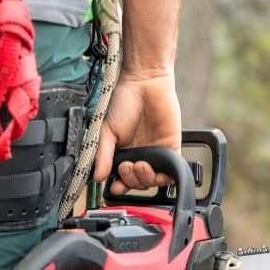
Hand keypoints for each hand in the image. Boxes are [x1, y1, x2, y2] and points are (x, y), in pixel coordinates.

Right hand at [93, 71, 182, 194]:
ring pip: (153, 180)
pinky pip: (172, 169)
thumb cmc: (122, 101)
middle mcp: (139, 155)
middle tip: (125, 167)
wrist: (144, 82)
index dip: (120, 187)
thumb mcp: (106, 130)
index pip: (122, 179)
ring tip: (139, 166)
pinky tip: (159, 173)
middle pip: (138, 183)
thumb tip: (97, 177)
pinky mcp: (172, 147)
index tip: (115, 187)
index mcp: (122, 154)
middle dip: (131, 181)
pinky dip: (167, 176)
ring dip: (145, 179)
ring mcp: (156, 152)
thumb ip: (103, 154)